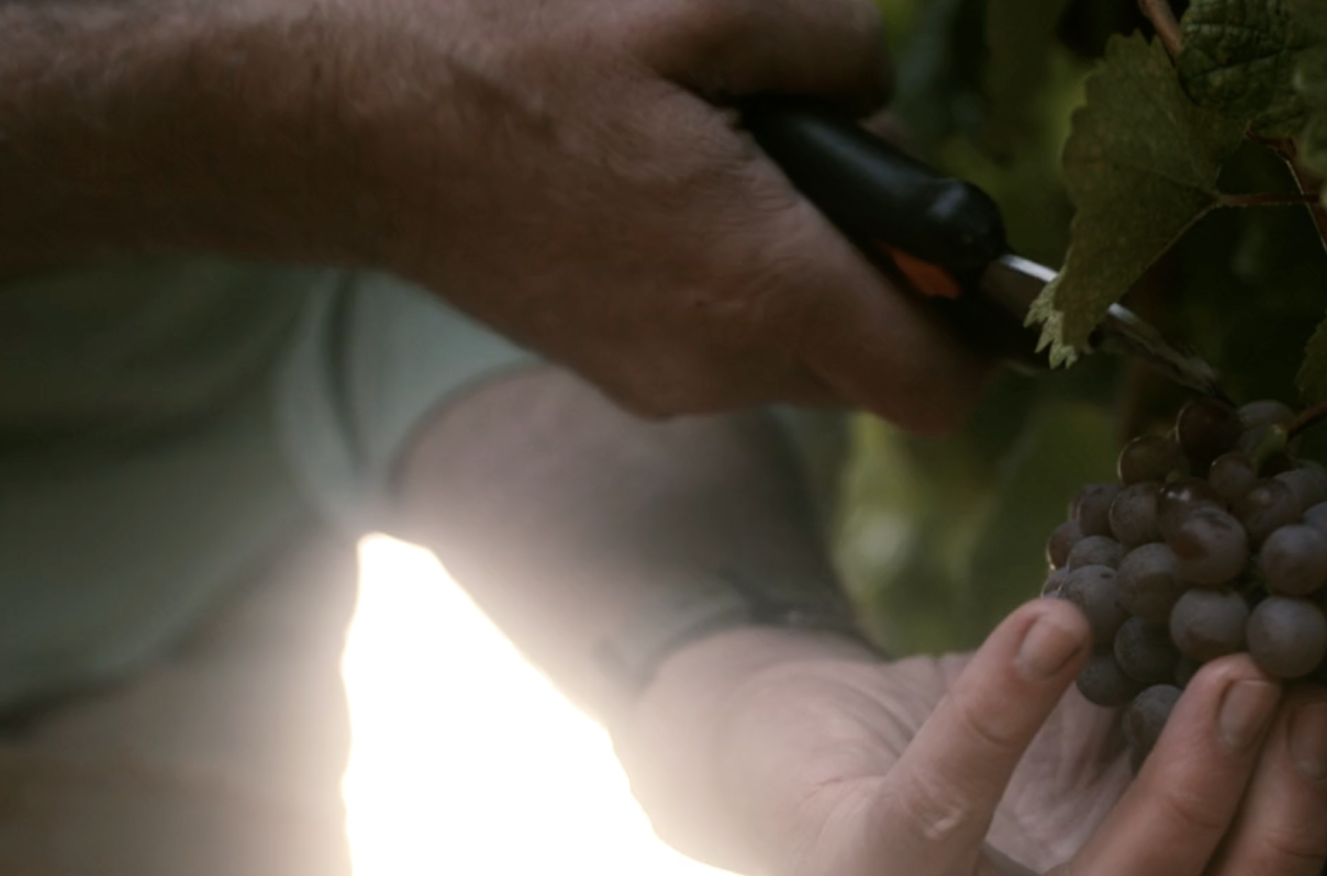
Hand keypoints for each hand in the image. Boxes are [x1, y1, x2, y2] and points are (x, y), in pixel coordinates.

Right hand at [325, 0, 985, 431]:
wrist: (347, 123)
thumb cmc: (516, 52)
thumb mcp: (703, 4)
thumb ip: (841, 49)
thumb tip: (882, 98)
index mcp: (763, 283)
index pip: (938, 386)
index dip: (978, 330)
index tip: (958, 256)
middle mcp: (722, 365)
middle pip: (872, 360)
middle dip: (881, 272)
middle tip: (816, 158)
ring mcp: (663, 383)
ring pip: (799, 351)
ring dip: (801, 270)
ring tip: (722, 161)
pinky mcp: (617, 375)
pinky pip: (726, 345)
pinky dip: (733, 281)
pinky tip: (665, 192)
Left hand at [622, 602, 1326, 875]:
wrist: (802, 744)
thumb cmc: (1008, 777)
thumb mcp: (1145, 795)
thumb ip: (1248, 795)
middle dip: (1287, 838)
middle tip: (1316, 704)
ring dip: (1190, 791)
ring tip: (1235, 674)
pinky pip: (946, 803)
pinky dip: (1006, 707)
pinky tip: (1061, 624)